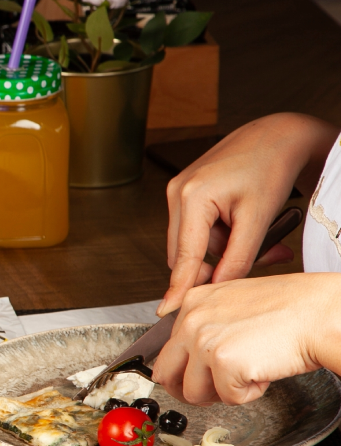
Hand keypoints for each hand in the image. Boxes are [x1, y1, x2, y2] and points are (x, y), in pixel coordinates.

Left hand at [152, 273, 340, 405]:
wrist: (320, 312)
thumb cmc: (290, 309)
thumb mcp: (234, 303)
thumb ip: (207, 324)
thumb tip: (190, 357)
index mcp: (192, 303)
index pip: (166, 350)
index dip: (184, 370)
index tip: (196, 376)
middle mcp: (191, 320)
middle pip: (166, 374)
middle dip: (190, 389)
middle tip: (214, 391)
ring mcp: (204, 342)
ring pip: (193, 392)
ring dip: (222, 392)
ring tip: (249, 373)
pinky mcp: (224, 364)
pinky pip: (229, 399)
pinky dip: (250, 394)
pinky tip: (265, 372)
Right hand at [158, 114, 337, 316]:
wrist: (277, 136)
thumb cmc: (271, 166)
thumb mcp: (259, 219)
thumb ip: (238, 258)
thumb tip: (219, 287)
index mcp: (191, 197)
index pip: (183, 255)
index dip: (178, 286)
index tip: (168, 309)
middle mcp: (177, 192)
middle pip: (186, 252)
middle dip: (218, 262)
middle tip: (259, 257)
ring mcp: (178, 191)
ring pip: (194, 243)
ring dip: (224, 248)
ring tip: (261, 235)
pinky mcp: (186, 191)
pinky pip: (197, 228)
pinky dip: (222, 234)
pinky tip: (243, 224)